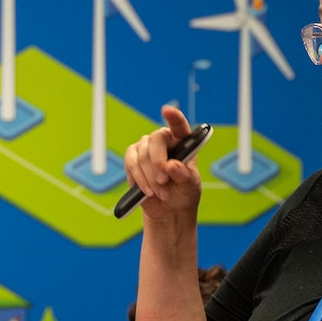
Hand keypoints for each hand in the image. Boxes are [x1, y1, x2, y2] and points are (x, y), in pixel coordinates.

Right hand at [123, 106, 202, 225]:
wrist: (168, 209)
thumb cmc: (184, 193)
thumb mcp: (190, 186)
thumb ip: (184, 175)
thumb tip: (171, 166)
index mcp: (182, 142)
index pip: (179, 125)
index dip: (173, 117)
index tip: (167, 110)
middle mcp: (164, 140)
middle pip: (156, 140)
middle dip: (158, 162)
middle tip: (163, 181)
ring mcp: (146, 148)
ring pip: (142, 155)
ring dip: (150, 178)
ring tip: (160, 193)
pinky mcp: (132, 159)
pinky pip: (131, 164)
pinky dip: (139, 179)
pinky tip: (147, 191)